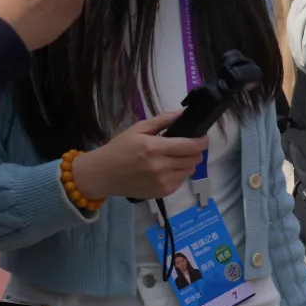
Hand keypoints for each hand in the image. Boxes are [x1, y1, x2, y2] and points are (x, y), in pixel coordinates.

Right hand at [68, 112, 207, 202]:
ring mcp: (162, 182)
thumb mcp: (138, 129)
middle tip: (186, 146)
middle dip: (195, 151)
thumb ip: (163, 120)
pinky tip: (166, 169)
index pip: (190, 146)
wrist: (103, 174)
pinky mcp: (162, 193)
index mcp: (154, 147)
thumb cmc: (119, 149)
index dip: (201, 141)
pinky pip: (181, 181)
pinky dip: (178, 174)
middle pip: (194, 159)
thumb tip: (184, 113)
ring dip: (187, 163)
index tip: (203, 137)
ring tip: (173, 157)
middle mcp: (160, 166)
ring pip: (190, 170)